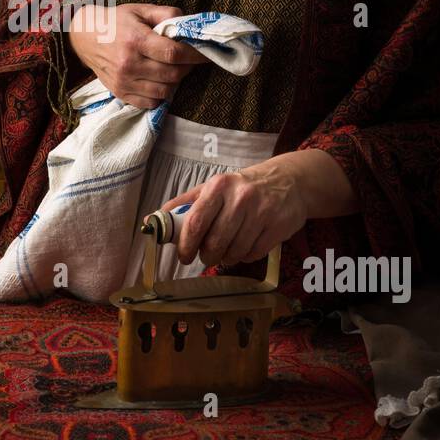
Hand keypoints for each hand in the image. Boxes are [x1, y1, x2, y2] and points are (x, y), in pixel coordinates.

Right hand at [68, 1, 204, 108]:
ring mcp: (124, 81)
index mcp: (136, 40)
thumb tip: (189, 25)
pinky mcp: (120, 93)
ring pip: (165, 91)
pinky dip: (160, 94)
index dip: (195, 55)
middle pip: (173, 74)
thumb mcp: (140, 10)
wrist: (83, 37)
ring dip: (175, 81)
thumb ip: (166, 14)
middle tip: (188, 60)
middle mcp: (129, 64)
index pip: (174, 53)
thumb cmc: (115, 21)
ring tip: (173, 69)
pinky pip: (150, 102)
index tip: (205, 53)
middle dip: (187, 68)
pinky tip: (159, 81)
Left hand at [151, 150, 358, 265]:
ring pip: (234, 252)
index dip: (185, 245)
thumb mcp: (213, 188)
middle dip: (206, 256)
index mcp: (218, 187)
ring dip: (225, 259)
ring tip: (225, 252)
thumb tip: (150, 220)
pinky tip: (245, 246)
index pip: (195, 222)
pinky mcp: (278, 227)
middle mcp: (240, 199)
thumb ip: (184, 204)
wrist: (289, 181)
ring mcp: (261, 213)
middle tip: (206, 256)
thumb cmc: (243, 187)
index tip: (183, 256)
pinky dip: (245, 257)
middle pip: (215, 243)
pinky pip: (253, 254)